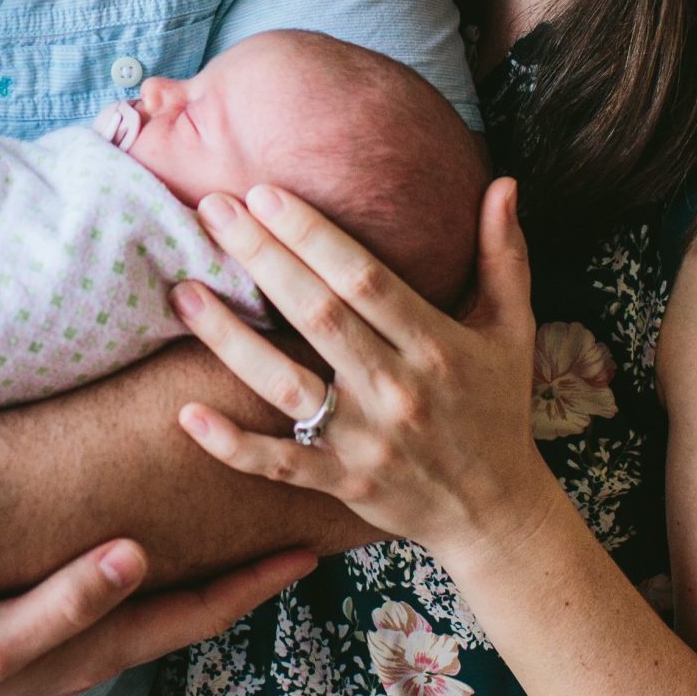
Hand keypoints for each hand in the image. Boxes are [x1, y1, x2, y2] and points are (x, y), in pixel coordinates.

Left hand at [170, 177, 563, 563]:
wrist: (497, 512)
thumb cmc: (496, 408)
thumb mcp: (514, 330)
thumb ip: (505, 256)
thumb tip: (504, 183)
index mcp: (436, 345)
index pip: (366, 279)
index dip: (313, 235)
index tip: (265, 193)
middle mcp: (398, 390)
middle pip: (318, 316)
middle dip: (262, 259)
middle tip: (212, 209)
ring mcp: (366, 441)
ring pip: (286, 385)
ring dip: (229, 339)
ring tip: (183, 291)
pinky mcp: (341, 483)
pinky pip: (279, 465)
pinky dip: (233, 445)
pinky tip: (188, 413)